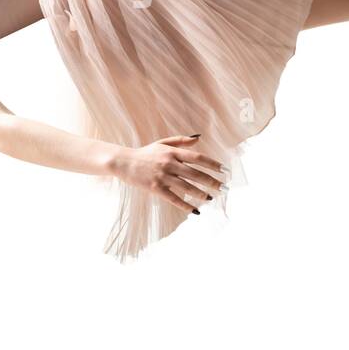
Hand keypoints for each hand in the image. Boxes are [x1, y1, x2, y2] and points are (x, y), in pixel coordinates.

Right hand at [110, 135, 226, 214]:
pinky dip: (185, 205)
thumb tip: (198, 139)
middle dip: (211, 181)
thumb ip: (180, 141)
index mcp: (172, 152)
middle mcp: (169, 163)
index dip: (212, 164)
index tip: (224, 170)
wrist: (124, 162)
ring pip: (186, 187)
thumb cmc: (145, 153)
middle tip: (223, 187)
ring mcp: (162, 176)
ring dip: (201, 194)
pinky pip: (174, 198)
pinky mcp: (155, 188)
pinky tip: (195, 210)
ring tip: (211, 198)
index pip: (197, 158)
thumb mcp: (162, 143)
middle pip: (195, 174)